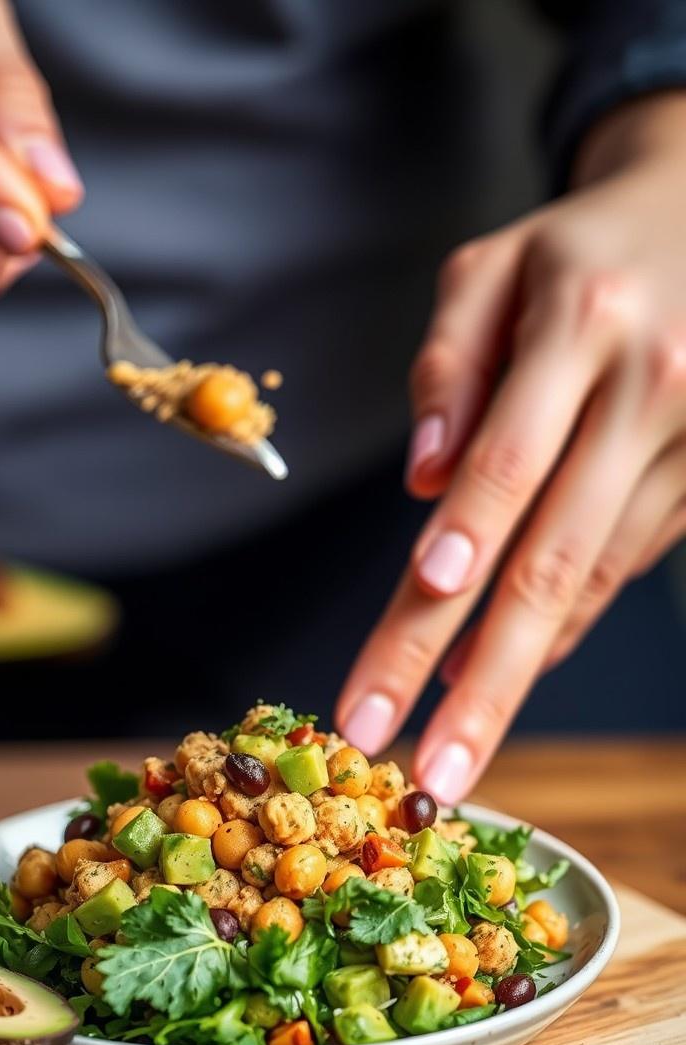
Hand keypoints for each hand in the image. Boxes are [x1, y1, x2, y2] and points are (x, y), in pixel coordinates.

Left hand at [336, 93, 685, 803]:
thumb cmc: (573, 254)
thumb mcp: (492, 269)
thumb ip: (446, 366)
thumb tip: (423, 484)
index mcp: (583, 324)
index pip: (511, 455)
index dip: (467, 541)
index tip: (419, 612)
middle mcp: (650, 390)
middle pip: (554, 556)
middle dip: (484, 676)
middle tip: (425, 766)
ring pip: (591, 581)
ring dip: (516, 673)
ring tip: (450, 748)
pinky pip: (620, 569)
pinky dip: (560, 628)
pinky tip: (502, 678)